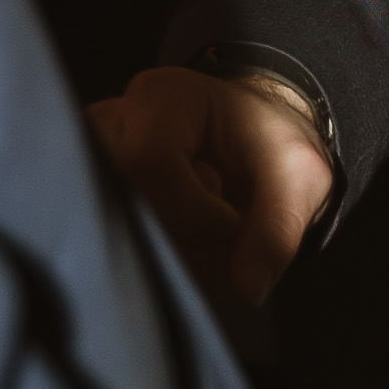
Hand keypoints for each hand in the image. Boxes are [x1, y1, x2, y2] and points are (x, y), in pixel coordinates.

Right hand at [94, 61, 338, 308]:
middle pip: (122, 197)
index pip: (151, 160)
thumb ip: (276, 231)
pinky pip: (113, 235)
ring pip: (114, 224)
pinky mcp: (91, 189)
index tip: (232, 224)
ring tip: (204, 230)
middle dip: (178, 234)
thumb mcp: (298, 179)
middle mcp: (112, 122)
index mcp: (163, 97)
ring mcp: (91, 157)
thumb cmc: (271, 146)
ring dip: (166, 246)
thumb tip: (246, 291)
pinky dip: (156, 251)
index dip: (193, 210)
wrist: (253, 139)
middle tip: (221, 232)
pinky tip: (183, 242)